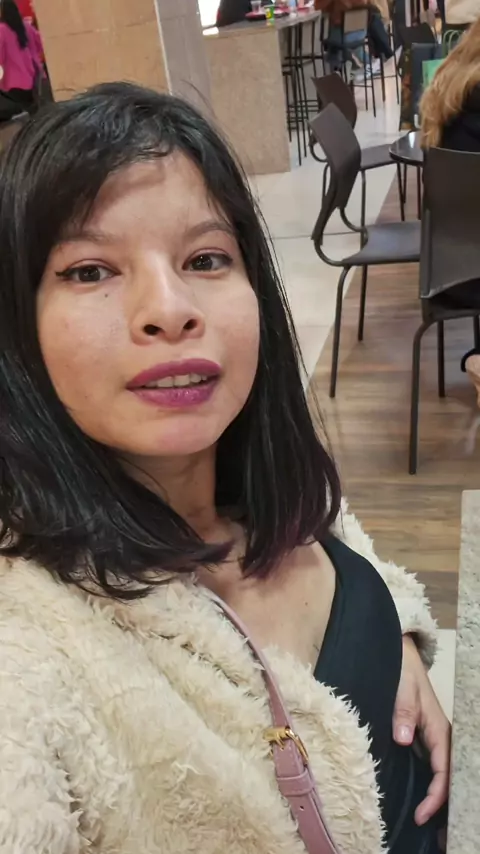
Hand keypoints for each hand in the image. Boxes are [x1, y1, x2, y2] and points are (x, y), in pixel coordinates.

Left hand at [393, 635, 450, 825]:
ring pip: (441, 776)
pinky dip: (430, 788)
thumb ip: (403, 713)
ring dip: (439, 800)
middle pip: (449, 778)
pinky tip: (423, 804)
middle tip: (435, 833)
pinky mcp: (423, 739)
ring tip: (433, 828)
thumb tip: (404, 740)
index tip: (422, 814)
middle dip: (445, 807)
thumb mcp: (402, 688)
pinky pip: (431, 769)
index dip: (436, 795)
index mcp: (439, 728)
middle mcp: (440, 737)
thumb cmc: (403, 670)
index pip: (444, 769)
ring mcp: (432, 740)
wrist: (401, 654)